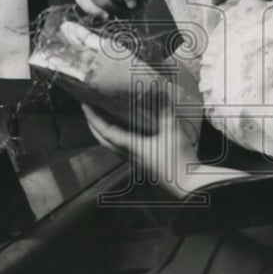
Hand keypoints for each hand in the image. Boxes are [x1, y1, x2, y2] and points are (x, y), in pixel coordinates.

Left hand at [82, 96, 198, 199]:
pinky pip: (122, 150)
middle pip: (103, 141)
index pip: (106, 131)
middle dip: (93, 126)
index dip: (93, 118)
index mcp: (132, 146)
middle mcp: (129, 155)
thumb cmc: (178, 158)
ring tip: (101, 120)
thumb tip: (157, 90)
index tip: (84, 106)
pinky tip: (124, 134)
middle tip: (88, 112)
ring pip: (111, 146)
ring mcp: (135, 161)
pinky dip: (116, 139)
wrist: (187, 183)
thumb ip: (164, 110)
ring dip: (103, 134)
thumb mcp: (172, 130)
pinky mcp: (143, 164)